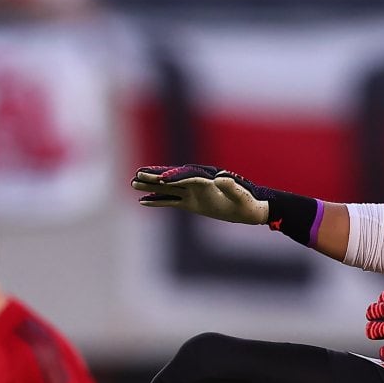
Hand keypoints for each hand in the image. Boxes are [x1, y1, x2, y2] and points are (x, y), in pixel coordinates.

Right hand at [130, 164, 273, 224]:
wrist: (251, 208)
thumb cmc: (248, 203)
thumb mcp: (242, 196)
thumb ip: (232, 187)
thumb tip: (222, 177)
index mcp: (208, 180)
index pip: (187, 177)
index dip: (174, 178)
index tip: (160, 180)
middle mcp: (197, 183)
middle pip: (173, 178)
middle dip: (155, 177)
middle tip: (137, 174)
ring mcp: (193, 193)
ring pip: (168, 188)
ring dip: (151, 186)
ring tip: (133, 183)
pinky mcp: (192, 202)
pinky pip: (171, 200)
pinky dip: (158, 201)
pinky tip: (143, 201)